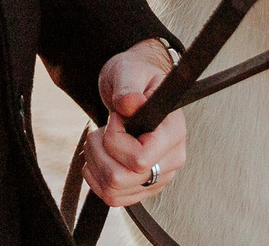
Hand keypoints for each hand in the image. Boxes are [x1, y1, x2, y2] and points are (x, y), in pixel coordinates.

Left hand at [83, 39, 186, 208]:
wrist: (134, 89)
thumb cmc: (135, 77)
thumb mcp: (129, 72)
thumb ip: (129, 87)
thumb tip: (131, 103)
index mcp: (173, 133)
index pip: (141, 160)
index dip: (117, 140)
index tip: (116, 118)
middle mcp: (171, 160)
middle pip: (121, 178)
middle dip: (100, 151)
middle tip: (102, 128)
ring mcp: (158, 177)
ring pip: (112, 190)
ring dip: (95, 162)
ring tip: (99, 138)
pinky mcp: (143, 187)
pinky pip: (112, 197)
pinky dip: (96, 178)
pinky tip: (99, 155)